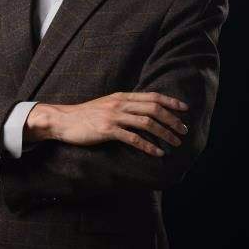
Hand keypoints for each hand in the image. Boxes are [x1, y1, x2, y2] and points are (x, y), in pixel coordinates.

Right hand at [43, 91, 188, 156]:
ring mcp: (114, 116)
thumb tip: (141, 111)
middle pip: (153, 108)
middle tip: (183, 130)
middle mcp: (120, 104)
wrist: (63, 120)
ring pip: (146, 123)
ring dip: (164, 133)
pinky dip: (148, 146)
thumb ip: (123, 105)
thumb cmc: (85, 115)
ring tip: (175, 142)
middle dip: (171, 120)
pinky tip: (157, 152)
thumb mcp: (106, 104)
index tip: (184, 109)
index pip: (152, 96)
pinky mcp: (107, 130)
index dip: (170, 102)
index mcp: (121, 97)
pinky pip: (133, 138)